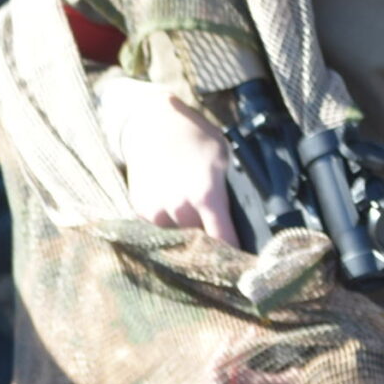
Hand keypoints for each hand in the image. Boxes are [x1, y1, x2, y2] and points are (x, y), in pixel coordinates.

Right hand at [102, 79, 236, 243]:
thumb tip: (240, 216)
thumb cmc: (194, 135)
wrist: (151, 121)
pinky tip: (175, 212)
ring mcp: (156, 211)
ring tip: (195, 225)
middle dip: (210, 246)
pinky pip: (159, 229)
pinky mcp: (140, 210)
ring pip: (178, 239)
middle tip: (220, 245)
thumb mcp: (222, 157)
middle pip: (200, 243)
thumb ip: (228, 189)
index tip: (243, 263)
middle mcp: (179, 208)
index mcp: (206, 196)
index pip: (223, 240)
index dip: (234, 254)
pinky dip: (169, 226)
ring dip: (187, 237)